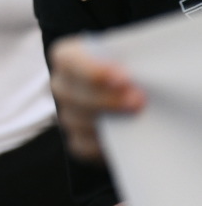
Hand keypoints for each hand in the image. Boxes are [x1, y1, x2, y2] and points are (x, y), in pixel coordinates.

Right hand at [48, 37, 144, 161]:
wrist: (136, 90)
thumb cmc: (132, 68)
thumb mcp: (130, 59)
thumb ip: (131, 64)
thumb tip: (142, 76)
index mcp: (69, 58)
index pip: (68, 60)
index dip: (94, 70)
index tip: (124, 77)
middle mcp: (62, 85)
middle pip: (71, 94)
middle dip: (106, 99)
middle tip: (138, 101)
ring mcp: (68, 114)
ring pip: (76, 121)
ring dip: (108, 122)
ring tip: (139, 120)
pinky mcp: (78, 140)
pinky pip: (83, 146)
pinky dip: (103, 146)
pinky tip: (127, 139)